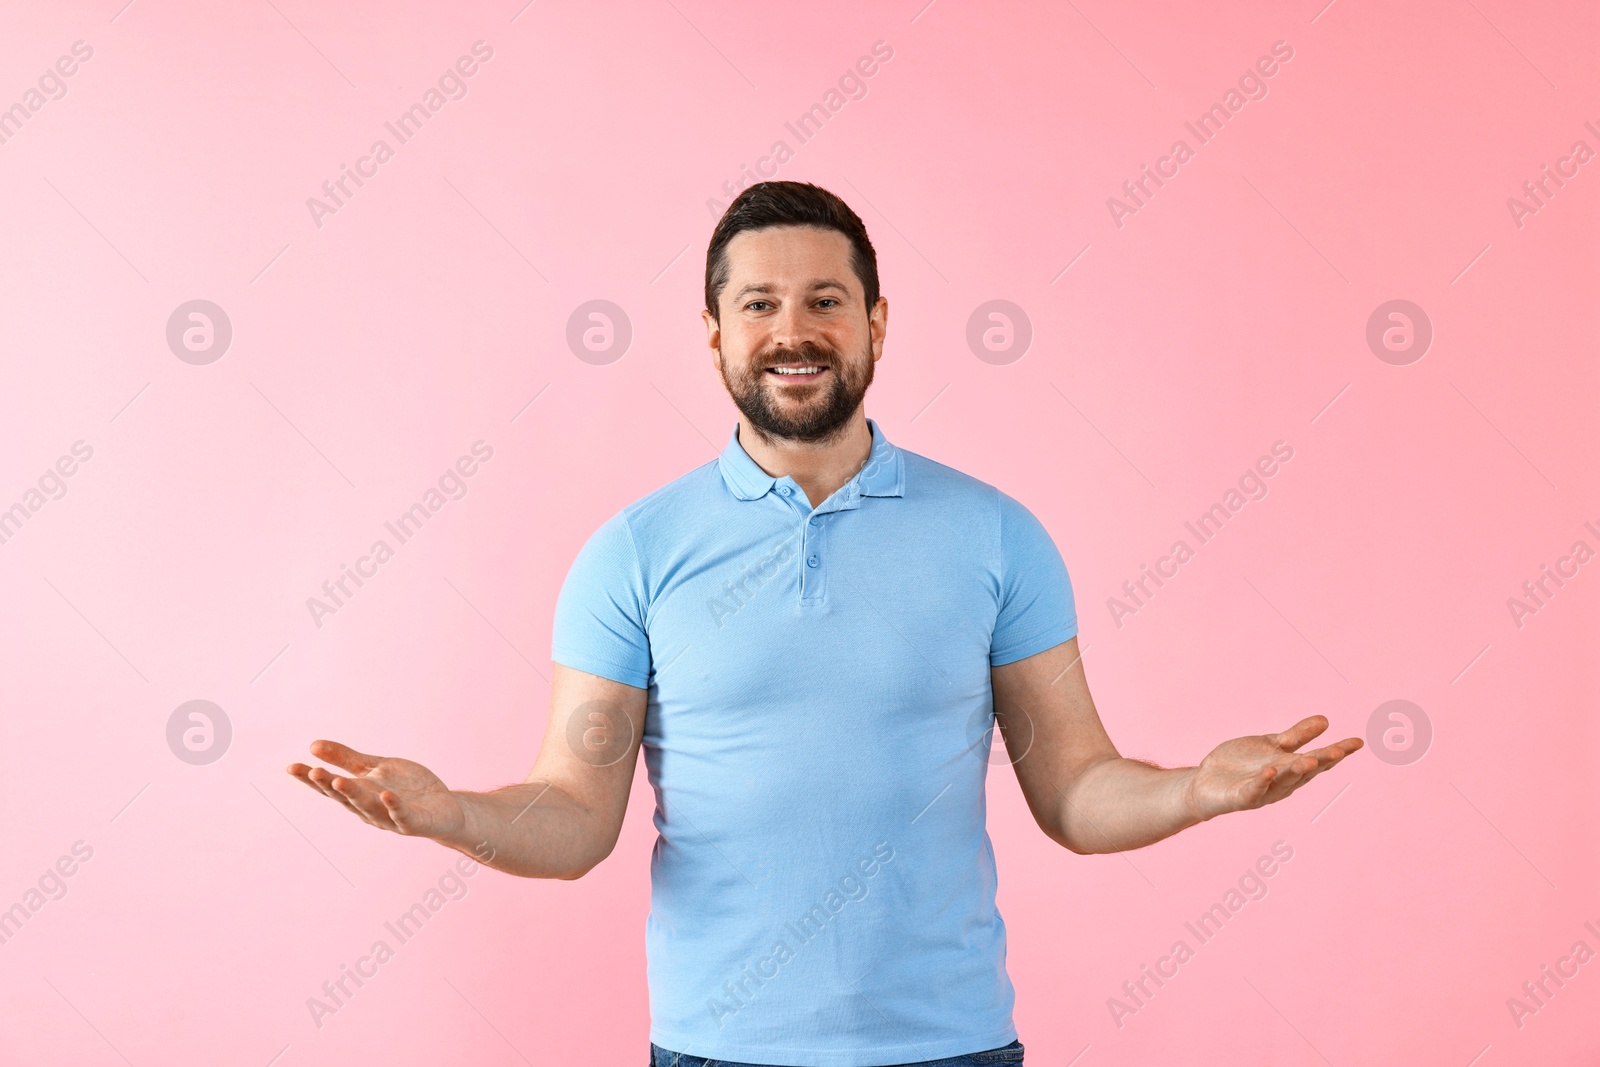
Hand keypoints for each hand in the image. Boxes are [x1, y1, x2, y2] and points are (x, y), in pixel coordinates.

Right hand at [286, 740, 466, 840]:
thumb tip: (312, 745)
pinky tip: (386, 794)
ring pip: (368, 807)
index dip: (311, 779)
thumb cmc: (406, 788)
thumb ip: (346, 759)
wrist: (442, 807)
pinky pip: (402, 815)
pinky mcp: (414, 822)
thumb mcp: (374, 769)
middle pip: (345, 797)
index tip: (291, 767)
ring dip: (354, 795)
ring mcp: (390, 817)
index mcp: (357, 795)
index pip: (330, 787)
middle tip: (313, 771)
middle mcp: (369, 809)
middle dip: (329, 785)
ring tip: (339, 780)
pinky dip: (393, 806)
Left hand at [1183, 715, 1361, 821]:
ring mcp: (1263, 790)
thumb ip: (1297, 736)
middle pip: (1305, 770)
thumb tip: (1325, 720)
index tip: (1356, 742)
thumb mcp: (1272, 746)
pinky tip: (1269, 771)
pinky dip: (1261, 782)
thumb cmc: (1242, 765)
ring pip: (1283, 780)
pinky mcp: (1241, 797)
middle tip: (1338, 751)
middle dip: (1321, 762)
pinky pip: (1253, 790)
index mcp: (1292, 768)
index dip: (1338, 752)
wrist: (1207, 784)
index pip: (1319, 759)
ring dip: (1296, 771)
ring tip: (1310, 760)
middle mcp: (1283, 782)